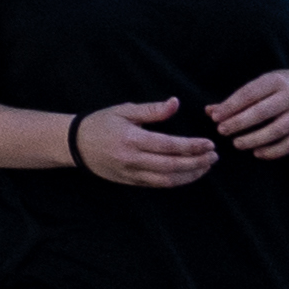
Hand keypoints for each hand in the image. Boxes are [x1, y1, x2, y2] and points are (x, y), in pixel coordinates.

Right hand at [68, 97, 216, 189]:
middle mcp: (132, 159)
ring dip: (191, 175)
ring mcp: (132, 173)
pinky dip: (177, 180)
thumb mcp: (124, 110)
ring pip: (168, 179)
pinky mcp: (131, 182)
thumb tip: (175, 103)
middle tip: (214, 156)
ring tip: (206, 166)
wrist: (75, 144)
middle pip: (172, 165)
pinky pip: (159, 184)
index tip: (209, 144)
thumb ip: (152, 110)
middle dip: (197, 162)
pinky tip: (189, 174)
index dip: (192, 146)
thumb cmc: (100, 123)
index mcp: (131, 139)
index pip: (169, 146)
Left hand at [204, 65, 288, 159]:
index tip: (215, 117)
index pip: (249, 94)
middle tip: (222, 131)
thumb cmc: (284, 85)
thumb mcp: (264, 83)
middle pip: (262, 112)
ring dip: (255, 139)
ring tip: (237, 143)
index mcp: (275, 81)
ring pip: (277, 130)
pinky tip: (258, 153)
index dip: (231, 106)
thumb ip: (239, 98)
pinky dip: (274, 150)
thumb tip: (210, 111)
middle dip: (239, 123)